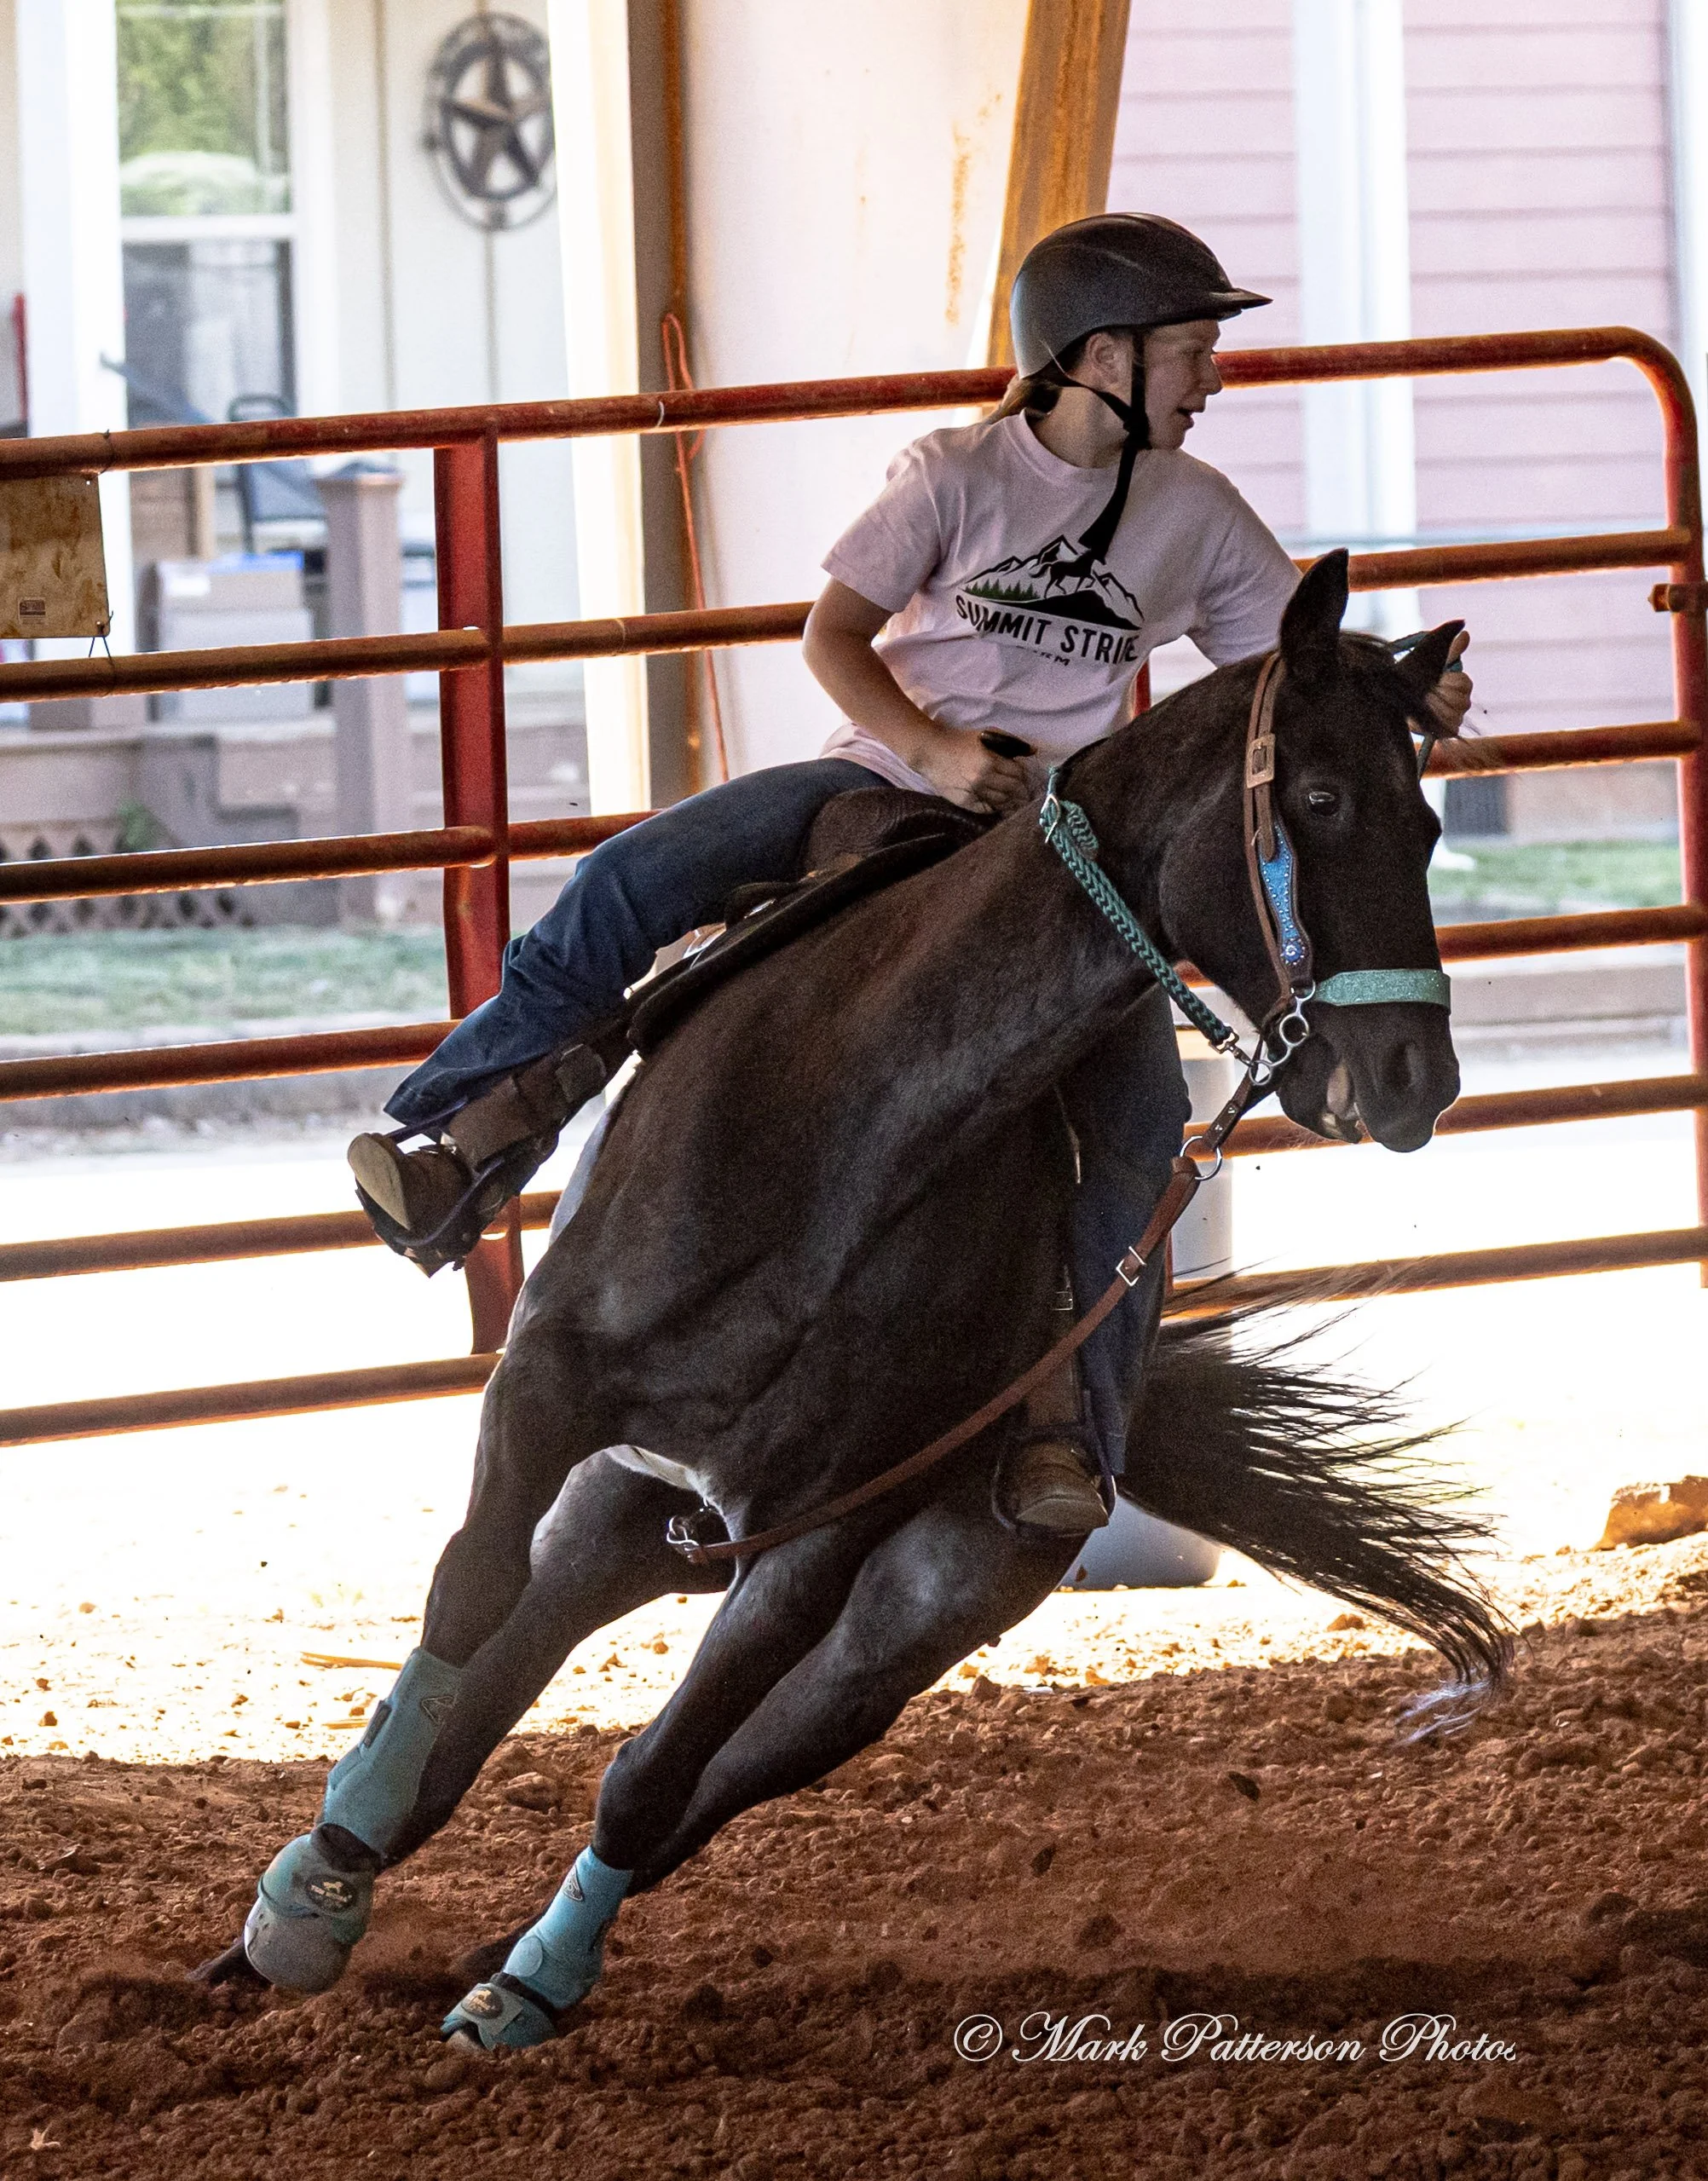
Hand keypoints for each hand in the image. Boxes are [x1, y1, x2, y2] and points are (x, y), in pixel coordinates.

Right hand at [912, 727, 1031, 814]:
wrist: (931, 752)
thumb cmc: (960, 741)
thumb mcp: (986, 734)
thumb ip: (1011, 741)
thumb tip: (1034, 750)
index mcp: (990, 761)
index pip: (1017, 774)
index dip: (1025, 777)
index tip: (1028, 779)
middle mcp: (983, 779)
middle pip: (1013, 789)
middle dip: (1022, 792)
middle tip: (1027, 794)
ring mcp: (974, 792)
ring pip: (1003, 802)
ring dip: (1013, 802)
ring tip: (1018, 802)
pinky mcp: (965, 802)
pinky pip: (988, 809)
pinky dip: (998, 808)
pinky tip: (1002, 806)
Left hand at [1422, 629, 1471, 734]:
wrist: (1397, 701)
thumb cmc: (1417, 679)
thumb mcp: (1433, 661)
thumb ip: (1451, 649)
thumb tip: (1466, 632)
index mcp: (1461, 684)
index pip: (1465, 683)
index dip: (1448, 682)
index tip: (1437, 680)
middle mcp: (1462, 702)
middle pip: (1461, 701)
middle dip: (1441, 695)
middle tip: (1426, 693)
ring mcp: (1456, 718)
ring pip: (1456, 714)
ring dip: (1436, 708)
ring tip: (1423, 704)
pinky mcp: (1447, 732)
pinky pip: (1451, 729)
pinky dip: (1435, 723)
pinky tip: (1424, 717)